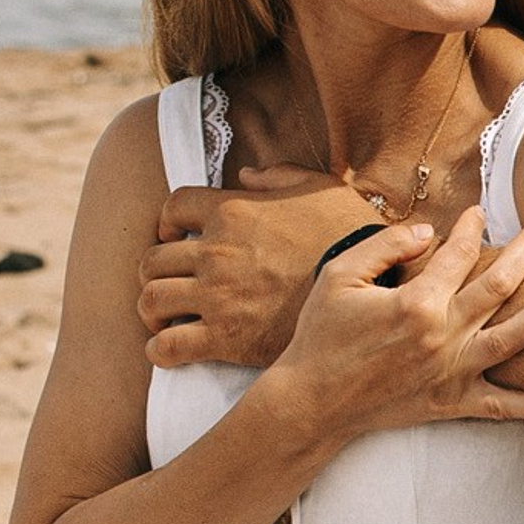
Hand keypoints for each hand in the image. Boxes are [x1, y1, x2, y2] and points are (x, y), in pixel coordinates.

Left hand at [142, 170, 377, 367]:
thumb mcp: (322, 189)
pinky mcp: (225, 337)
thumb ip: (281, 177)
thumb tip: (248, 173)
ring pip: (152, 300)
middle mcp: (215, 252)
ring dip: (153, 310)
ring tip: (164, 318)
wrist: (371, 291)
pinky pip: (168, 345)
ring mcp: (217, 296)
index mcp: (233, 211)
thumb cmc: (352, 236)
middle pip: (153, 259)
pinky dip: (160, 349)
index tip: (176, 237)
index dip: (167, 223)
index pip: (172, 209)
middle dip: (156, 272)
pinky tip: (168, 350)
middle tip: (171, 283)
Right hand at [266, 209, 523, 439]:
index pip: (458, 255)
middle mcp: (442, 336)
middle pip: (498, 285)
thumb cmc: (321, 336)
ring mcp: (451, 371)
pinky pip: (500, 406)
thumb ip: (384, 247)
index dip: (472, 228)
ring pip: (512, 339)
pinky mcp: (451, 403)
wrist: (311, 402)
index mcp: (416, 303)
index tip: (480, 212)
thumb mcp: (339, 277)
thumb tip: (428, 231)